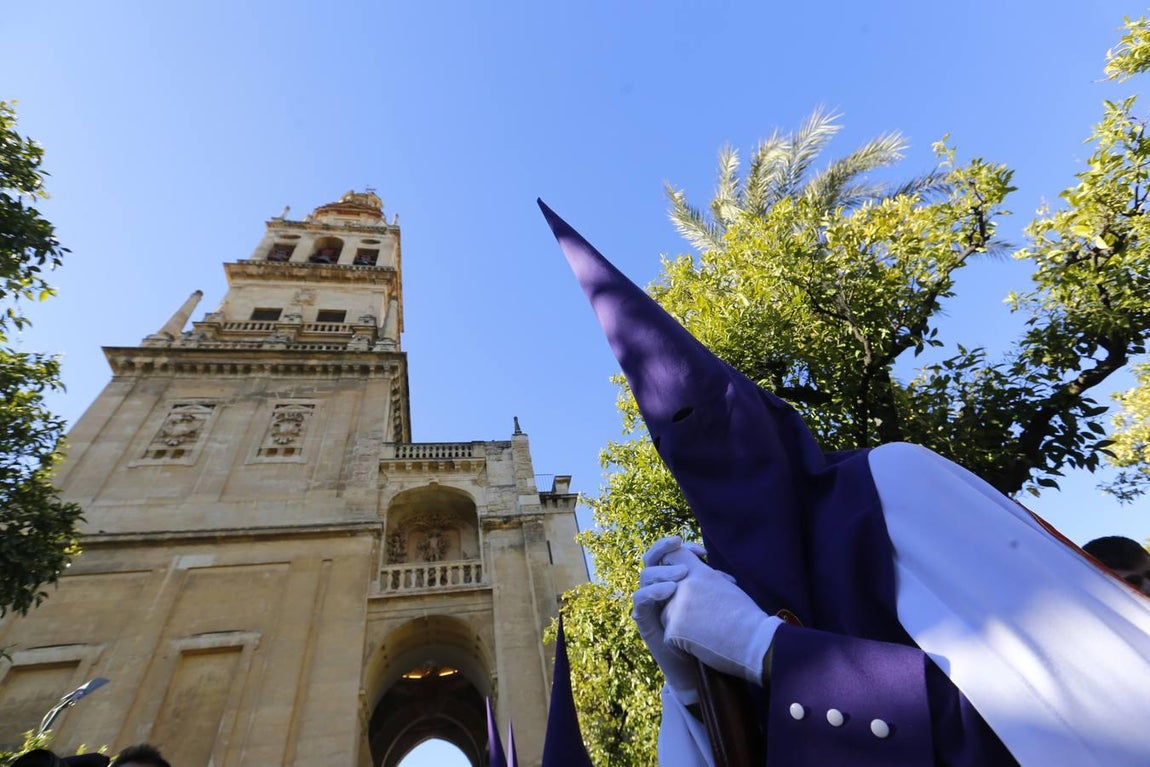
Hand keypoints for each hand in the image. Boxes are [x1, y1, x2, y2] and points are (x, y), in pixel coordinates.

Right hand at [633, 536, 704, 704]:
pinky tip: (670, 590)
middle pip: (652, 560)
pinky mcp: (644, 621)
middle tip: (683, 553)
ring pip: (645, 576)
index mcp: (672, 582)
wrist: (699, 672)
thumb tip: (728, 578)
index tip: (702, 551)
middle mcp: (658, 590)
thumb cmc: (707, 637)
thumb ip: (714, 592)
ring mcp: (650, 605)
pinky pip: (640, 600)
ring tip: (682, 574)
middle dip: (664, 550)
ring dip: (663, 571)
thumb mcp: (711, 607)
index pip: (669, 555)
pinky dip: (653, 591)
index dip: (681, 548)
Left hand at [660, 545, 779, 685]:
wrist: (754, 641)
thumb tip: (688, 576)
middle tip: (703, 617)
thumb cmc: (746, 616)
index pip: (673, 557)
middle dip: (679, 604)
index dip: (673, 566)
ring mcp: (676, 606)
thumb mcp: (724, 586)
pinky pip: (668, 637)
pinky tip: (702, 645)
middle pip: (667, 591)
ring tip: (706, 632)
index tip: (682, 576)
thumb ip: (703, 578)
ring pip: (666, 615)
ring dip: (679, 625)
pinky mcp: (673, 629)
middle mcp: (684, 585)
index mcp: (699, 572)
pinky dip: (682, 644)